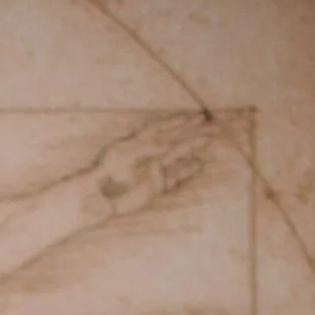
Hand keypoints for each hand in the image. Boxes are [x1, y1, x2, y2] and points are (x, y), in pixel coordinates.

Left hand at [93, 114, 213, 219]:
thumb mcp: (126, 153)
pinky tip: (199, 164)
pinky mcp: (156, 186)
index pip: (161, 128)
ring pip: (178, 155)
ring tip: (210, 139)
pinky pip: (175, 176)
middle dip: (193, 132)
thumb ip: (148, 148)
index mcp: (139, 141)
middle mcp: (149, 153)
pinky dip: (187, 170)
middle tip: (213, 125)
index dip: (177, 122)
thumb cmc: (108, 172)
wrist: (100, 196)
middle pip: (175, 139)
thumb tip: (168, 146)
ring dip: (194, 147)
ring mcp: (154, 169)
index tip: (193, 117)